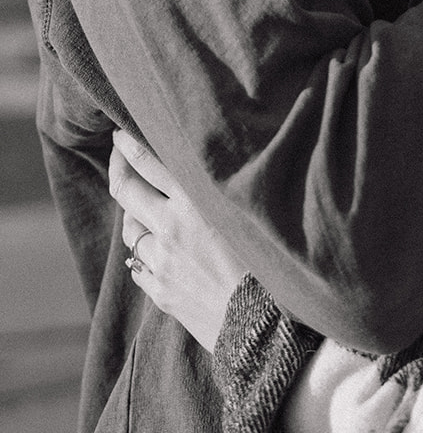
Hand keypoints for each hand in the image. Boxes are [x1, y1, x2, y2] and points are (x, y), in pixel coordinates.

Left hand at [109, 129, 248, 353]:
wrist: (266, 323)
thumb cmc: (271, 259)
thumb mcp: (248, 209)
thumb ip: (221, 187)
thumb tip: (202, 168)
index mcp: (196, 200)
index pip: (148, 162)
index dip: (127, 145)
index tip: (118, 133)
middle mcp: (172, 227)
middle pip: (126, 191)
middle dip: (117, 169)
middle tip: (117, 156)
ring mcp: (163, 261)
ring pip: (131, 230)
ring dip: (135, 217)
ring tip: (145, 209)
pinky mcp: (162, 291)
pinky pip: (139, 266)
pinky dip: (144, 255)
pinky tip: (155, 252)